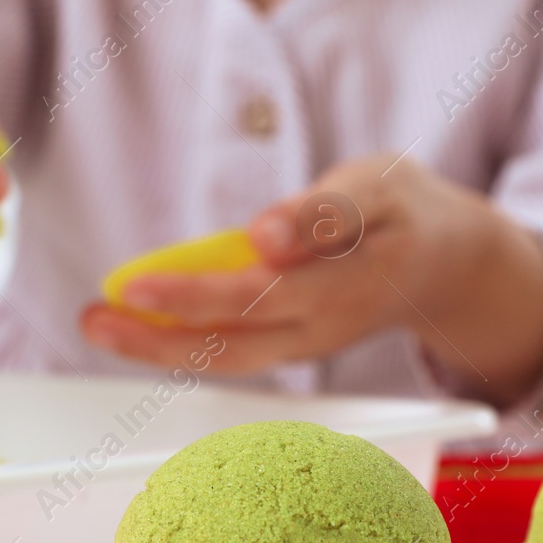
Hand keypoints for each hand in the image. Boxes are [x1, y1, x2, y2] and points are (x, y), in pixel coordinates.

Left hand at [80, 153, 542, 404]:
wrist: (448, 266)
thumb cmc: (405, 212)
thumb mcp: (380, 185)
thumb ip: (325, 213)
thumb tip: (263, 237)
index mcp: (348, 281)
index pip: (260, 292)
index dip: (195, 292)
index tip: (138, 285)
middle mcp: (323, 327)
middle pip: (232, 339)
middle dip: (156, 333)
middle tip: (95, 313)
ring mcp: (307, 345)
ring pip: (226, 356)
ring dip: (156, 347)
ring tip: (96, 322)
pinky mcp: (293, 347)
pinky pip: (231, 352)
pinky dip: (179, 343)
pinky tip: (131, 325)